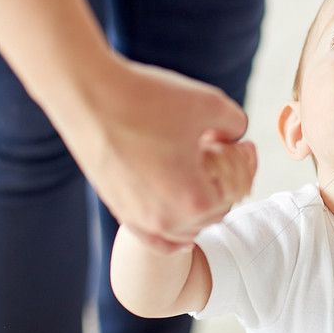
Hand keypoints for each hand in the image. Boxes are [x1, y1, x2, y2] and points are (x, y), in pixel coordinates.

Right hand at [55, 57, 257, 252]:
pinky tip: (179, 216)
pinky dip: (171, 231)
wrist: (89, 95)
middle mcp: (165, 219)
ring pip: (184, 229)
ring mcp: (138, 218)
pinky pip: (153, 237)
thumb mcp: (211, 105)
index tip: (242, 143)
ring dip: (198, 206)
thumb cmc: (151, 99)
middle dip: (223, 185)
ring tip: (199, 173)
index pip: (235, 193)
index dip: (244, 165)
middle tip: (222, 154)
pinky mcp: (117, 208)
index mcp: (193, 200)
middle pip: (213, 213)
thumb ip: (236, 124)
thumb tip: (237, 136)